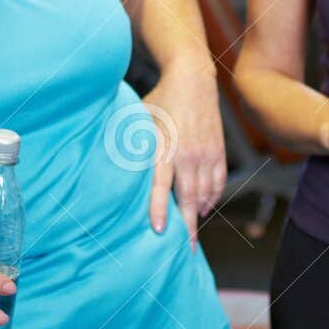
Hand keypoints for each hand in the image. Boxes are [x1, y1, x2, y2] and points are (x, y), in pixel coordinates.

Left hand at [142, 64, 225, 249]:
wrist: (193, 78)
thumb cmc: (160, 99)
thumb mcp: (139, 119)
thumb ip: (130, 144)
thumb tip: (109, 164)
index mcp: (165, 148)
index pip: (160, 185)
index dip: (158, 208)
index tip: (158, 231)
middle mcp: (188, 154)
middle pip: (188, 199)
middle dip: (186, 227)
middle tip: (184, 250)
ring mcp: (206, 154)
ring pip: (205, 194)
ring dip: (197, 214)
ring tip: (190, 232)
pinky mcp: (219, 151)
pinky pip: (218, 183)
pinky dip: (211, 198)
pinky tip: (203, 206)